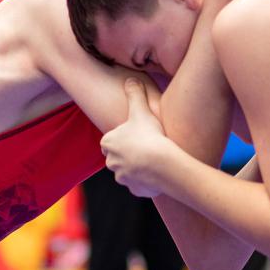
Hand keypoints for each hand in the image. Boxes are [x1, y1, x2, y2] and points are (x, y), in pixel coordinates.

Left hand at [100, 78, 176, 198]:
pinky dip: (146, 181)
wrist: (161, 164)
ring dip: (137, 168)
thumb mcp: (141, 110)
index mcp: (108, 143)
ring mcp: (122, 178)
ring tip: (153, 160)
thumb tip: (130, 79)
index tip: (135, 135)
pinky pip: (139, 185)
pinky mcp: (135, 189)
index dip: (123, 138)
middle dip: (128, 154)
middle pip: (118, 157)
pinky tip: (157, 174)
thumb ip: (135, 94)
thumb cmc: (149, 135)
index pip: (110, 140)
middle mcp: (111, 162)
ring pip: (128, 172)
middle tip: (145, 147)